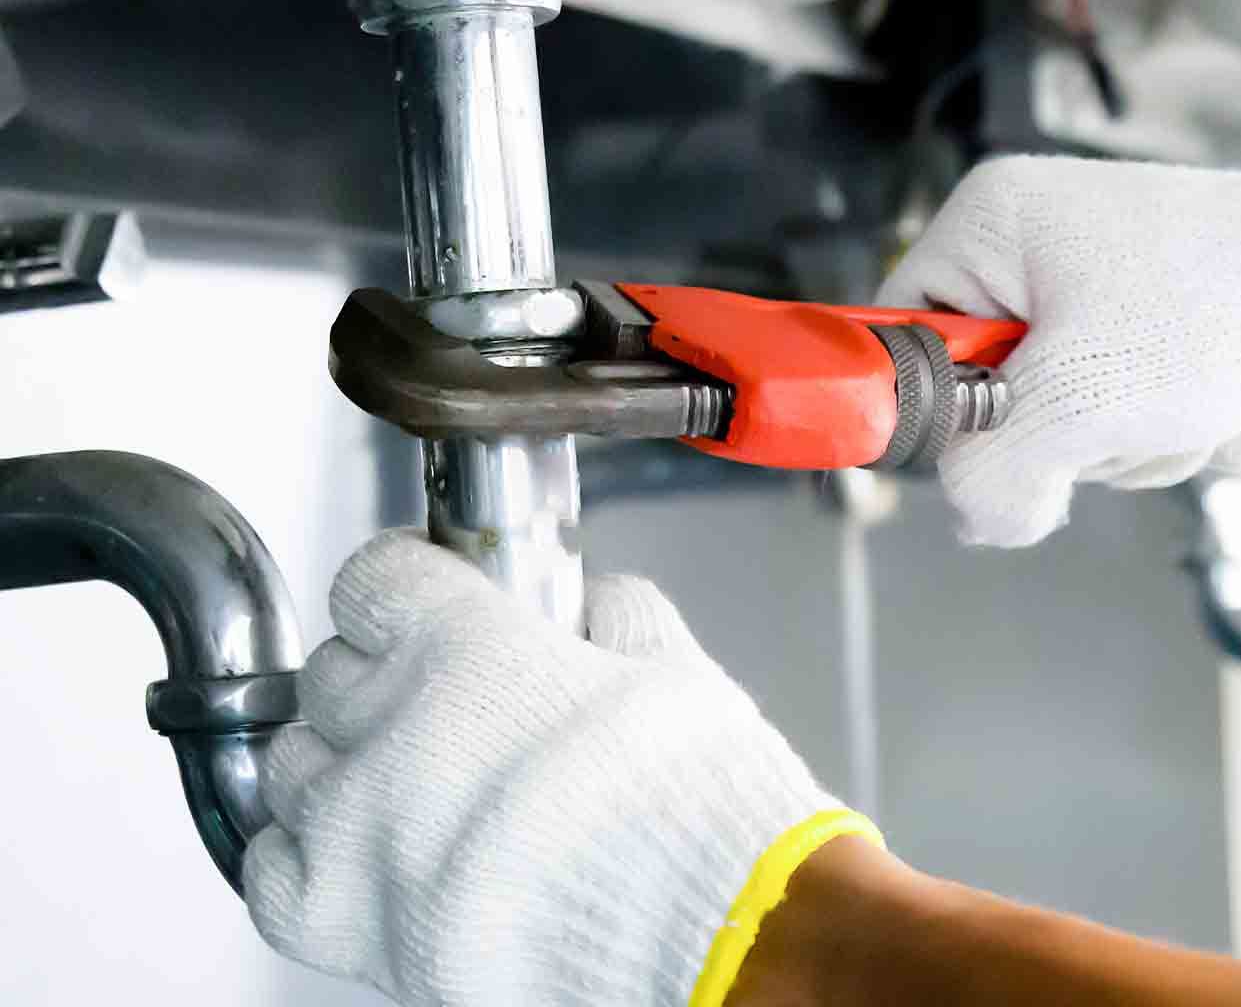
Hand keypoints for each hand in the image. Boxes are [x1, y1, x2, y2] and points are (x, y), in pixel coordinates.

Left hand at [243, 531, 839, 1006]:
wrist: (694, 937)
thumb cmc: (689, 808)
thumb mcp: (678, 674)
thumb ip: (626, 622)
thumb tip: (605, 604)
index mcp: (463, 646)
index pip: (375, 578)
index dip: (405, 585)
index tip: (425, 596)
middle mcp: (390, 725)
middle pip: (329, 670)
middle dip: (377, 675)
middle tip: (437, 699)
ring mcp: (354, 827)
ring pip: (288, 760)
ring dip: (337, 761)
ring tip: (399, 779)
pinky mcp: (342, 921)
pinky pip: (270, 867)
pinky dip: (298, 854)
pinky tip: (348, 850)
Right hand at [879, 155, 1240, 545]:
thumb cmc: (1230, 302)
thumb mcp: (1078, 401)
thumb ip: (992, 474)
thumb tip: (978, 518)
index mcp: (991, 224)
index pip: (904, 341)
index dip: (946, 413)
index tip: (996, 444)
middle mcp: (1039, 245)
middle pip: (993, 398)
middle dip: (1074, 437)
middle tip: (1125, 410)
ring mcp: (1103, 285)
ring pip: (1070, 420)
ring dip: (1138, 442)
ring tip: (1194, 402)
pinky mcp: (1160, 324)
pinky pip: (1131, 412)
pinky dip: (1181, 427)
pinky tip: (1233, 407)